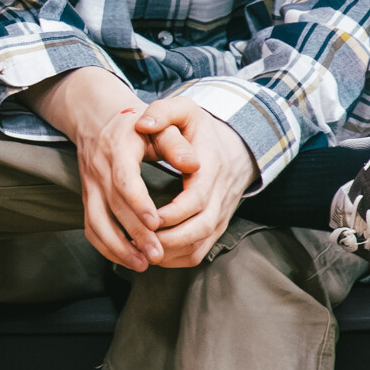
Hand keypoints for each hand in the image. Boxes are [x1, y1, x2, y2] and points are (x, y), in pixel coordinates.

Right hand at [37, 68, 165, 270]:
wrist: (99, 120)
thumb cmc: (138, 126)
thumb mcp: (161, 124)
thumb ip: (177, 143)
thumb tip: (194, 163)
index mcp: (118, 149)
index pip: (123, 180)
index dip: (138, 203)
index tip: (156, 223)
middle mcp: (99, 170)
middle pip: (113, 207)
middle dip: (135, 234)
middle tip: (157, 254)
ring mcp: (90, 187)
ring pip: (97, 223)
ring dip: (118, 247)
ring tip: (142, 264)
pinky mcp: (88, 200)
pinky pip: (91, 228)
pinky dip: (107, 247)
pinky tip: (128, 259)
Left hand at [133, 94, 257, 267]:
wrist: (232, 147)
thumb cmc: (199, 129)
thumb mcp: (184, 111)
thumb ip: (163, 111)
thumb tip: (144, 123)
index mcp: (212, 168)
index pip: (196, 199)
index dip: (171, 213)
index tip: (146, 217)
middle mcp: (220, 196)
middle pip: (200, 230)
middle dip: (168, 240)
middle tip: (137, 241)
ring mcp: (219, 215)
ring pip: (199, 246)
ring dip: (169, 253)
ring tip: (138, 250)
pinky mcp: (214, 228)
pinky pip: (197, 253)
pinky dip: (174, 259)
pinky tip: (149, 253)